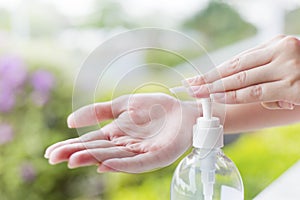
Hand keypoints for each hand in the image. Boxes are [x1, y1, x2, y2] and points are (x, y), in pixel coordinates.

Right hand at [44, 93, 199, 172]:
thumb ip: (99, 111)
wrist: (183, 111)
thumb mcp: (123, 104)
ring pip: (113, 157)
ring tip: (74, 159)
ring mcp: (140, 153)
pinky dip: (122, 165)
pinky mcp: (156, 157)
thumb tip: (70, 120)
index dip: (70, 145)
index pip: (90, 141)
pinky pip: (137, 163)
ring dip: (94, 158)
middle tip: (53, 158)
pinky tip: (106, 165)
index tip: (50, 152)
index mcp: (116, 134)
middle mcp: (125, 146)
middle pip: (97, 150)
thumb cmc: (155, 107)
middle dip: (76, 153)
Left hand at [185, 35, 299, 109]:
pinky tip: (219, 98)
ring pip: (243, 80)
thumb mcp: (283, 65)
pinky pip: (258, 93)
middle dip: (209, 80)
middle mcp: (281, 52)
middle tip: (189, 86)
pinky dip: (236, 97)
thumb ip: (260, 71)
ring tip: (199, 94)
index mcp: (276, 44)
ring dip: (217, 89)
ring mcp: (288, 69)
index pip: (237, 60)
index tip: (196, 78)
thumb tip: (230, 84)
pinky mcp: (293, 87)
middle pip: (235, 68)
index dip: (214, 71)